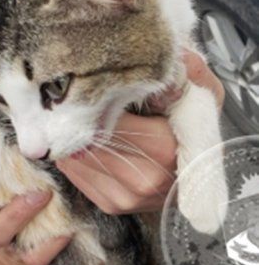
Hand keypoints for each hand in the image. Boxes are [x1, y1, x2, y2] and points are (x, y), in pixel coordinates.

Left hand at [55, 49, 224, 213]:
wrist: (195, 173)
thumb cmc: (188, 130)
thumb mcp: (195, 95)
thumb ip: (182, 74)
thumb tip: (161, 58)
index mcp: (163, 147)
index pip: (106, 118)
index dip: (92, 101)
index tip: (86, 88)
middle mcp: (143, 177)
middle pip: (86, 141)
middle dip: (75, 120)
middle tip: (71, 102)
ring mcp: (126, 197)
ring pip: (74, 159)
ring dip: (70, 139)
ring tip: (76, 122)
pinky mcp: (111, 206)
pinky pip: (74, 175)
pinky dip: (72, 157)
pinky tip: (82, 144)